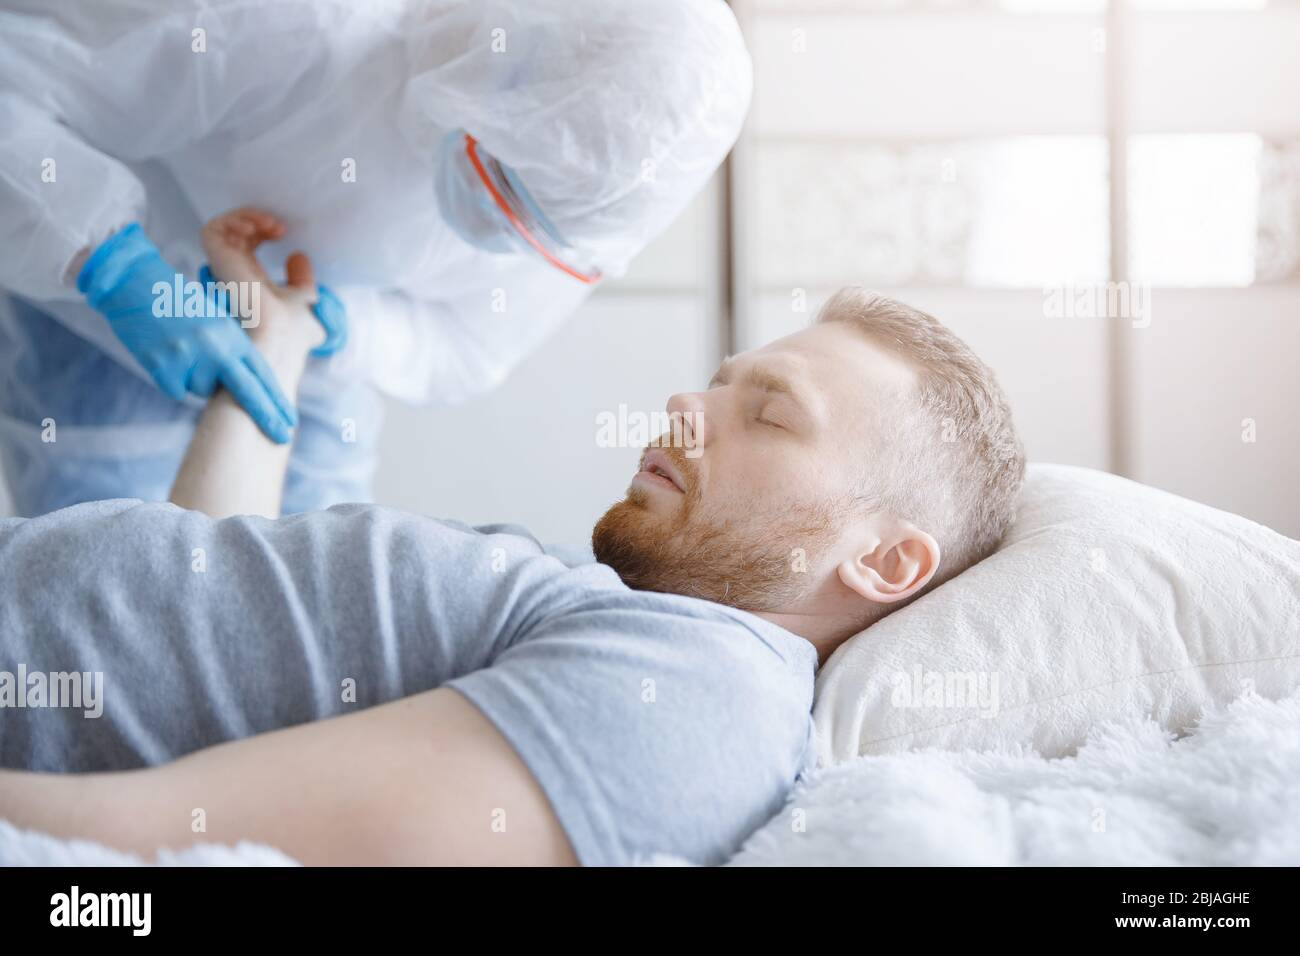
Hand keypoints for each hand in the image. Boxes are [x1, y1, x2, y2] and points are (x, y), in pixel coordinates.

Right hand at [78, 222, 297, 443]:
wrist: (133, 283)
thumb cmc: (177, 302)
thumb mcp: (216, 319)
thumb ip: (232, 349)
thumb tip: (245, 385)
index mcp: (232, 335)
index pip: (262, 373)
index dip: (277, 399)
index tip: (290, 420)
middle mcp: (215, 348)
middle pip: (246, 392)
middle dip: (266, 416)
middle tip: (284, 436)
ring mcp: (188, 358)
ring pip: (203, 390)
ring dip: (198, 380)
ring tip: (184, 350)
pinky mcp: (162, 366)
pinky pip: (176, 389)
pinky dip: (173, 379)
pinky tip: (166, 356)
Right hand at [200, 207, 323, 359]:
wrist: (280, 342)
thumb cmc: (293, 335)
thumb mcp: (306, 301)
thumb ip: (302, 281)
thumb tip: (299, 257)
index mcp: (251, 282)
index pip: (247, 246)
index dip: (262, 231)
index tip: (283, 233)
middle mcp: (234, 276)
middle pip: (233, 234)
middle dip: (256, 220)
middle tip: (278, 227)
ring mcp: (224, 270)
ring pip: (221, 229)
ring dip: (247, 216)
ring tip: (269, 225)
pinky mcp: (218, 264)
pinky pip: (212, 231)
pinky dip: (234, 219)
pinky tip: (255, 227)